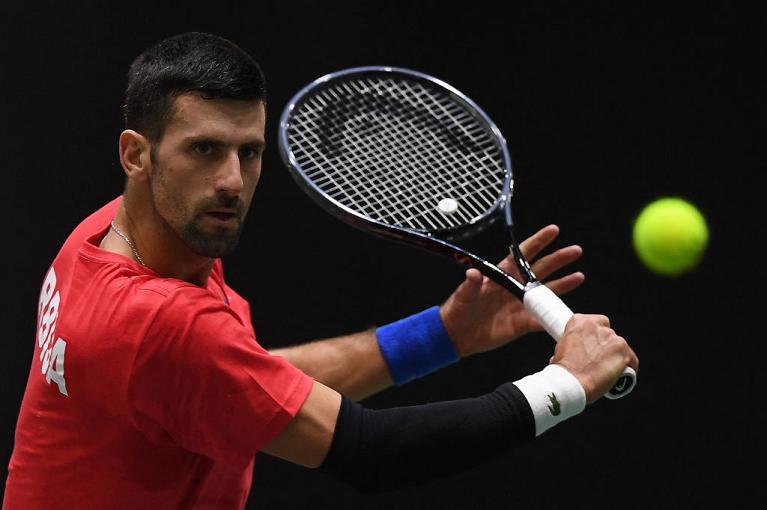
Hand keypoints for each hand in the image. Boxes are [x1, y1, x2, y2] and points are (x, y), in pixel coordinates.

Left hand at [440, 224, 584, 356]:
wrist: (456, 336)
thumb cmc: (458, 310)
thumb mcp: (463, 295)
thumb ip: (471, 284)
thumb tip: (473, 273)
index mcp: (502, 275)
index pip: (523, 254)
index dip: (538, 242)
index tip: (553, 230)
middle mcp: (514, 287)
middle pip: (541, 270)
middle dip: (558, 259)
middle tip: (575, 250)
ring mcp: (519, 305)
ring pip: (546, 293)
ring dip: (563, 284)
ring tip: (579, 276)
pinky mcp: (521, 323)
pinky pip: (541, 319)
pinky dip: (554, 317)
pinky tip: (568, 313)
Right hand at [552, 314, 638, 402]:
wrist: (571, 383)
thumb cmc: (562, 371)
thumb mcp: (559, 350)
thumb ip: (568, 345)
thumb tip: (570, 353)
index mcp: (579, 321)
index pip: (594, 322)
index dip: (594, 336)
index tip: (591, 346)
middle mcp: (597, 326)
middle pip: (607, 333)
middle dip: (605, 346)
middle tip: (598, 360)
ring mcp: (612, 338)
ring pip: (619, 346)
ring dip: (615, 355)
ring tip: (607, 371)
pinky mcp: (624, 352)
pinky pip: (631, 359)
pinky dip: (628, 366)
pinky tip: (622, 375)